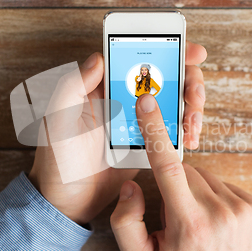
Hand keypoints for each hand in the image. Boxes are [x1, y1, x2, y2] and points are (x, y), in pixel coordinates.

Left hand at [29, 41, 206, 224]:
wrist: (69, 201)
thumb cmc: (57, 160)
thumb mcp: (58, 120)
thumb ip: (72, 86)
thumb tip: (98, 58)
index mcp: (102, 87)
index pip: (137, 59)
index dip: (168, 50)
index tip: (192, 53)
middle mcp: (123, 99)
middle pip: (165, 77)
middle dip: (189, 82)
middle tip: (194, 96)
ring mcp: (138, 121)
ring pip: (174, 102)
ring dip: (191, 108)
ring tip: (192, 125)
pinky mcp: (147, 143)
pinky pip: (172, 129)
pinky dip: (186, 130)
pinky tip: (189, 139)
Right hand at [110, 94, 251, 250]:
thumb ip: (126, 222)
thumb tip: (133, 184)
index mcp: (190, 223)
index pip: (168, 167)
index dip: (155, 132)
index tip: (147, 102)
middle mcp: (221, 212)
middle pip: (185, 171)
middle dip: (174, 185)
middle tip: (174, 215)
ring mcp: (244, 209)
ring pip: (204, 175)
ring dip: (193, 189)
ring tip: (195, 220)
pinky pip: (223, 184)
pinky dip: (212, 194)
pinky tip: (211, 217)